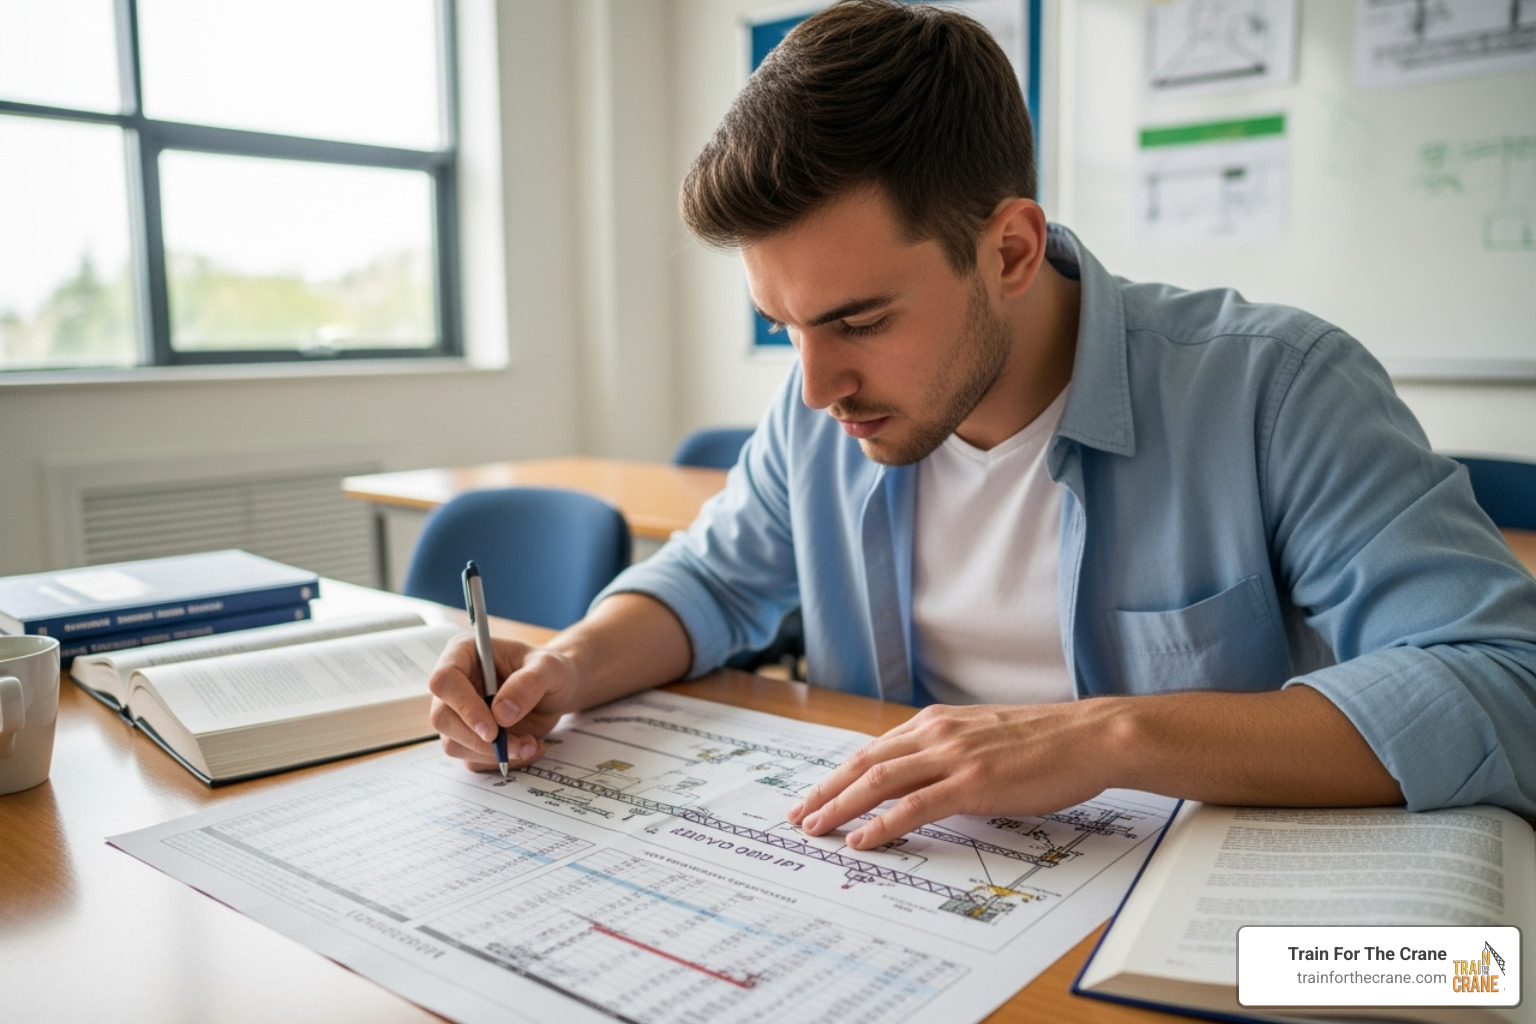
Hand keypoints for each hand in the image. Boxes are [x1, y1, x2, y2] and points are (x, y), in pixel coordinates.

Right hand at [427, 633, 577, 772]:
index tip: (492, 730)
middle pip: (442, 718)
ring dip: (493, 754)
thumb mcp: (550, 668)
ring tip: (530, 744)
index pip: (444, 680)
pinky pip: (473, 759)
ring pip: (454, 744)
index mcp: (464, 654)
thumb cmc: (550, 670)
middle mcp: (455, 684)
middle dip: (480, 740)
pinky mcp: (469, 737)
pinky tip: (527, 748)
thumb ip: (529, 683)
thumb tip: (501, 713)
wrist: (558, 692)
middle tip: (519, 744)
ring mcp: (459, 713)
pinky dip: (500, 761)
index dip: (464, 707)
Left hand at [785, 701, 1118, 849]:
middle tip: (798, 816)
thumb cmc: (1046, 743)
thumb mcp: (985, 738)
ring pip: (880, 781)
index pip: (874, 750)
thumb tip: (923, 780)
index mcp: (937, 723)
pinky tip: (862, 839)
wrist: (1090, 737)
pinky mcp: (973, 783)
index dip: (839, 774)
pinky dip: (882, 823)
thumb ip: (949, 753)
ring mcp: (954, 756)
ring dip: (841, 806)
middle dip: (826, 790)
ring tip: (817, 829)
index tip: (815, 795)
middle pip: (865, 763)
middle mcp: (937, 734)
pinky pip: (915, 806)